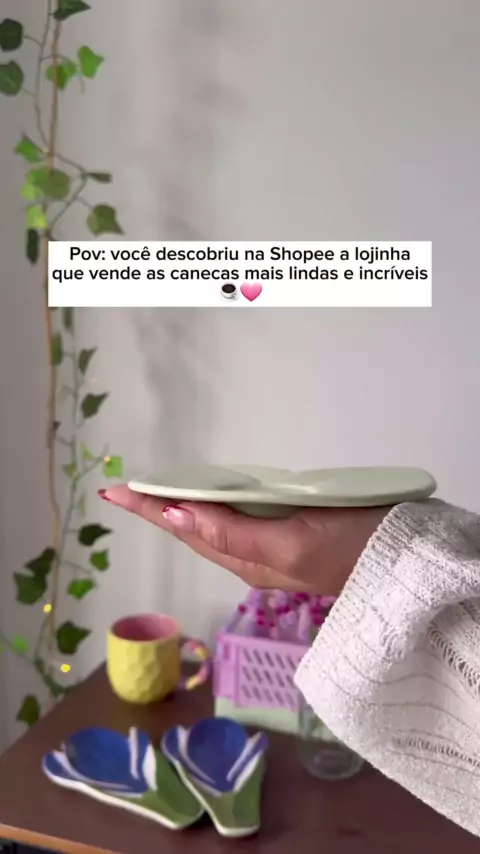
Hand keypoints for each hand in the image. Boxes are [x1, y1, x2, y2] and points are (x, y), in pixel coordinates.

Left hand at [98, 486, 388, 594]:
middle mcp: (252, 554)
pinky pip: (236, 519)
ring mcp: (271, 545)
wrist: (400, 562)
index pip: (186, 529)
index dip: (150, 509)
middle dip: (158, 509)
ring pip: (213, 525)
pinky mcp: (290, 533)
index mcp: (246, 557)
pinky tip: (212, 499)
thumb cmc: (349, 548)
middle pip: (194, 528)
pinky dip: (214, 506)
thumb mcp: (290, 543)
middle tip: (127, 490)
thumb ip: (232, 532)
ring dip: (183, 508)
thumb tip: (176, 516)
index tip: (115, 491)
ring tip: (157, 495)